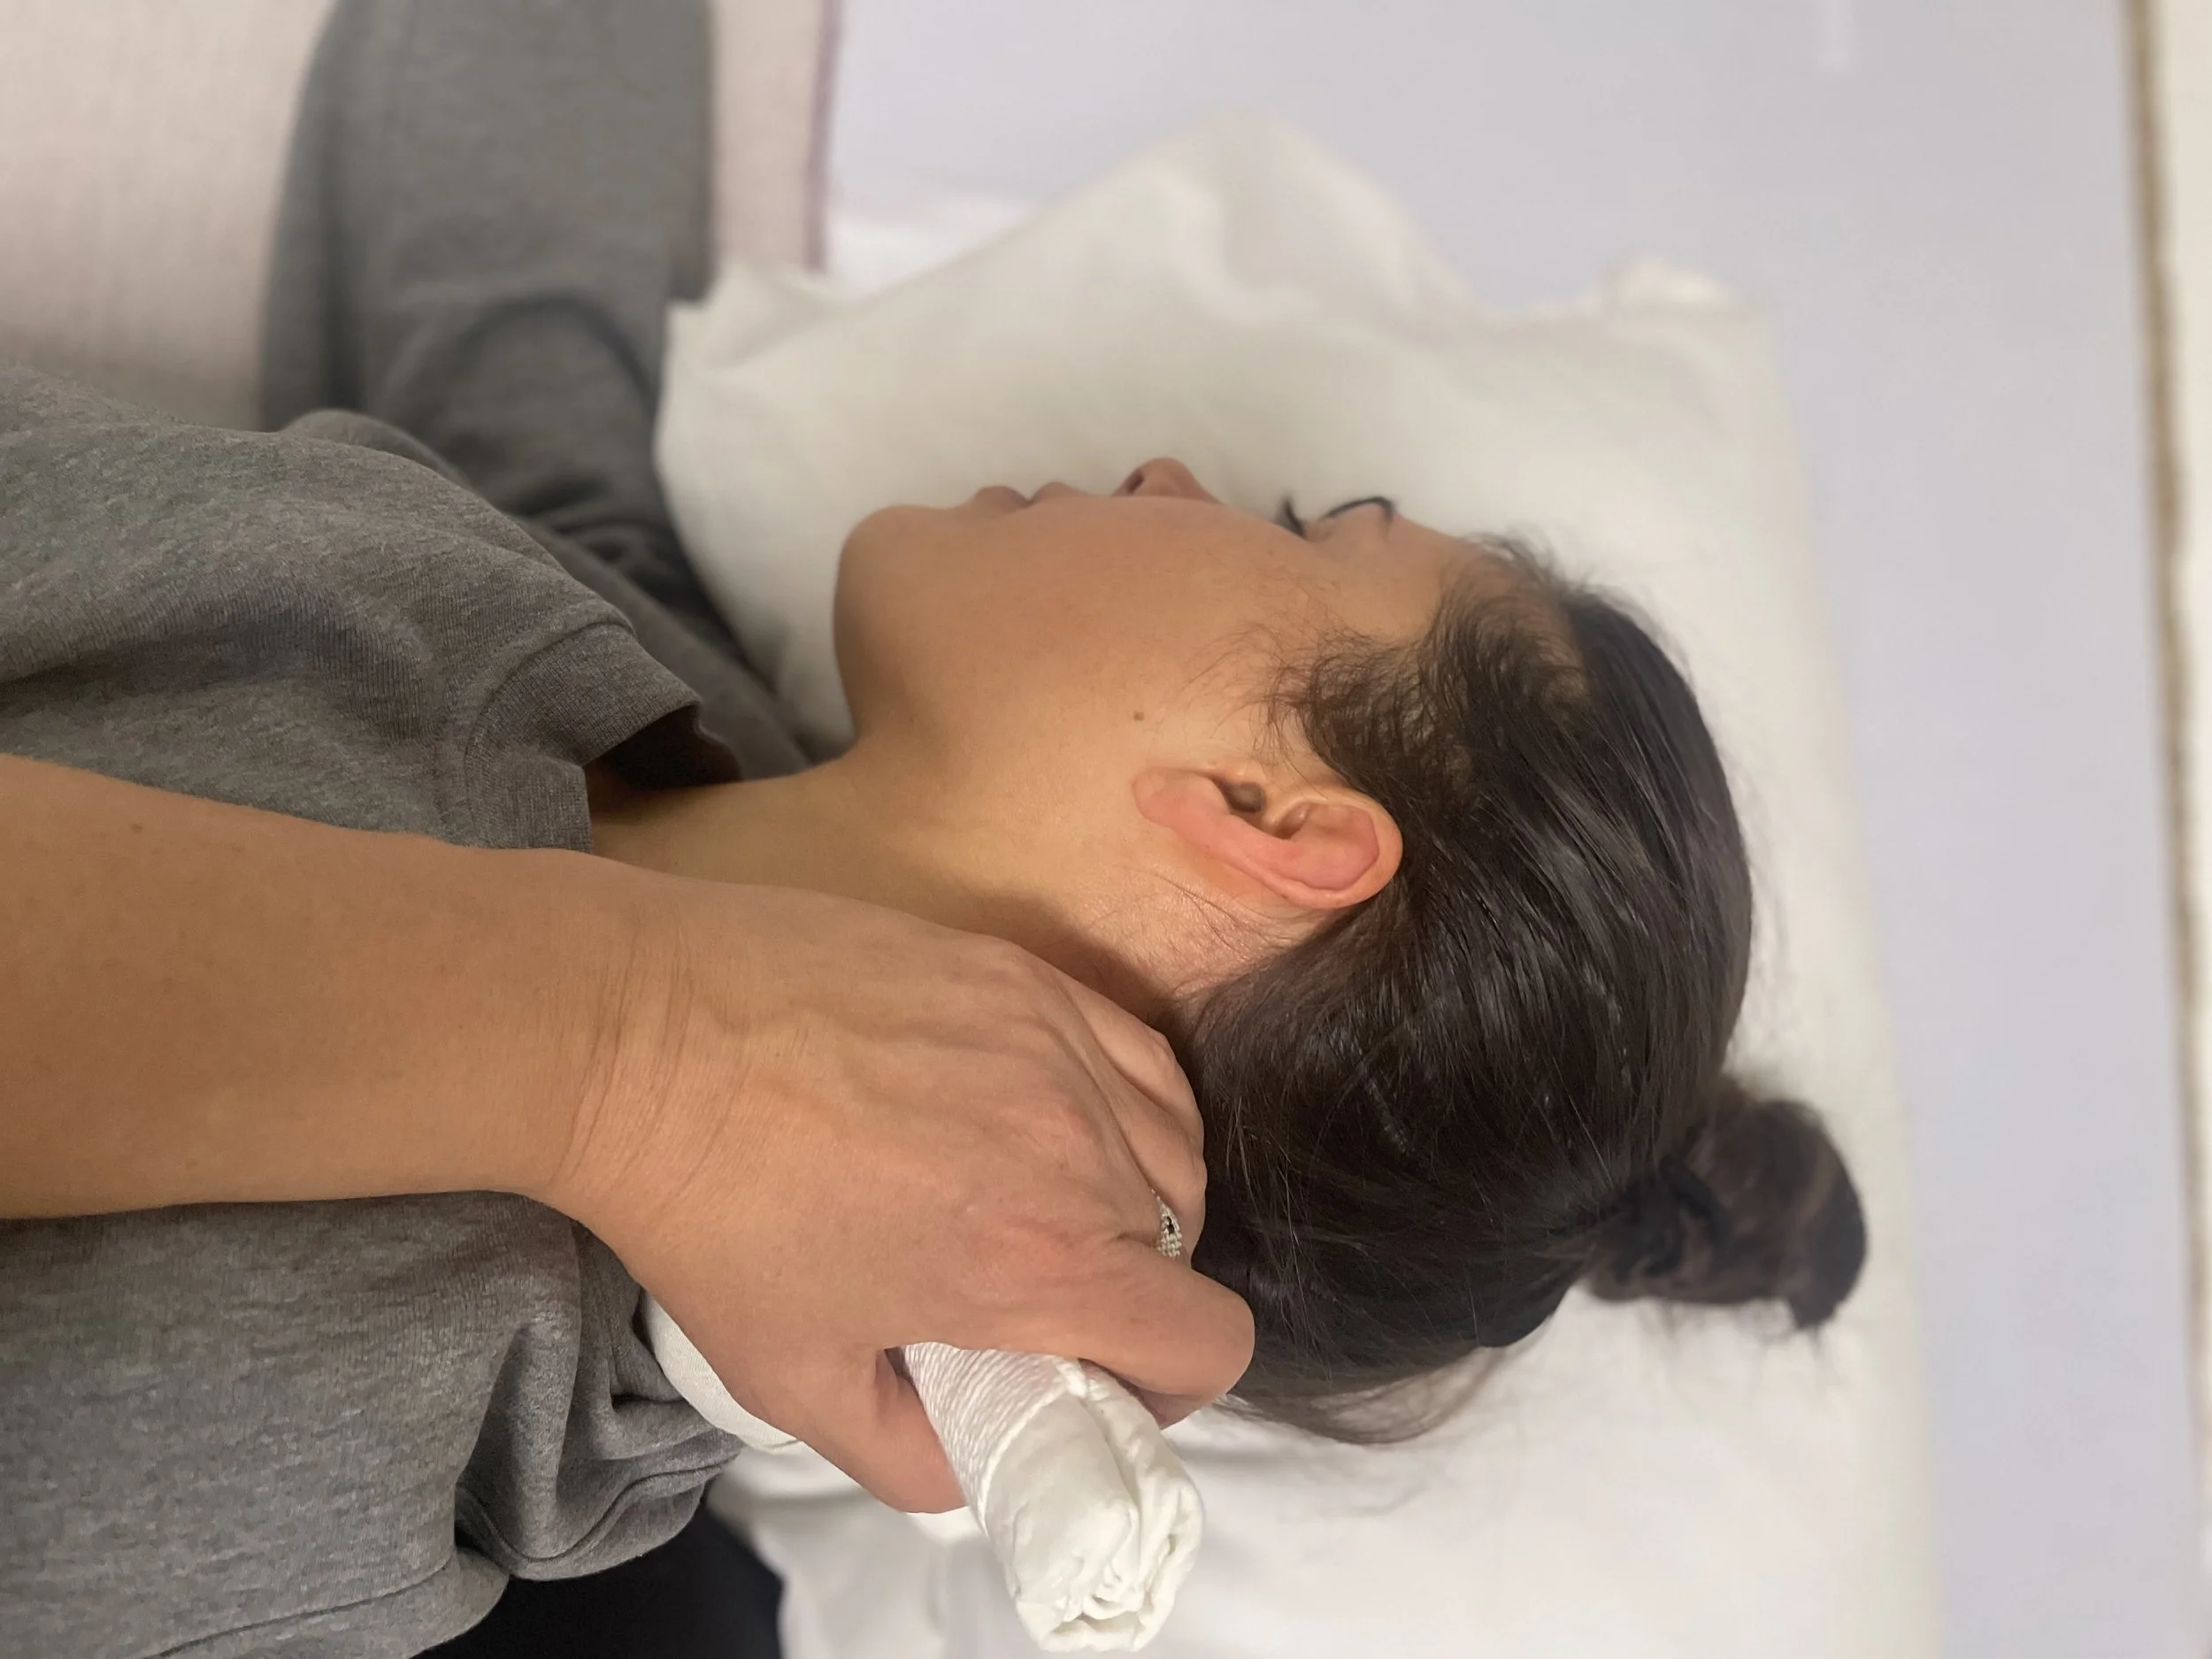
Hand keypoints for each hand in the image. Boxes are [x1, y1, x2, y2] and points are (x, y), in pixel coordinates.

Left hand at [541, 879, 1254, 1512]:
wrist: (642, 1039)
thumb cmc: (710, 1210)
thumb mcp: (797, 1381)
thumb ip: (912, 1453)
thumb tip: (977, 1458)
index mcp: (1036, 1262)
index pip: (1208, 1339)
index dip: (1170, 1384)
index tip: (1101, 1373)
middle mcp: (1077, 1148)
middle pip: (1187, 1242)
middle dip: (1131, 1287)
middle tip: (1038, 1289)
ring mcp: (1058, 1044)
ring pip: (1173, 1143)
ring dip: (1133, 1191)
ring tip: (1039, 1198)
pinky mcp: (1024, 976)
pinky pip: (1134, 1054)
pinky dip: (1118, 1101)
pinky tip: (1044, 1114)